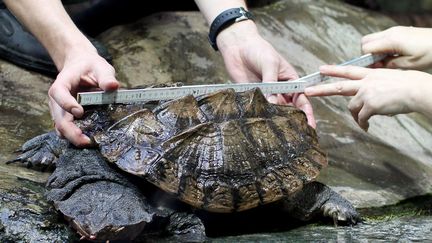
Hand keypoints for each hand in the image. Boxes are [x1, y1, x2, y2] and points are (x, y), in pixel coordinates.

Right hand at [49, 49, 118, 146]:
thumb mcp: (101, 67)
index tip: (79, 112)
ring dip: (73, 138)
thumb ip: (106, 76)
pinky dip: (76, 137)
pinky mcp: (66, 118)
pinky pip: (67, 130)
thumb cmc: (91, 67)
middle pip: (58, 117)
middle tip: (87, 141)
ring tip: (89, 143)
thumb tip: (113, 86)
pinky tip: (89, 140)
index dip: (66, 103)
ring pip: (61, 128)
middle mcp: (57, 99)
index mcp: (63, 83)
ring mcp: (60, 110)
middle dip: (71, 131)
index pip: (58, 93)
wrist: (82, 67)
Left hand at [217, 21, 315, 127]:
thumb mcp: (269, 63)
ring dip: (276, 121)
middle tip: (295, 136)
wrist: (237, 46)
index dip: (307, 114)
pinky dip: (260, 117)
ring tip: (278, 133)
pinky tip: (260, 124)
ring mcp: (266, 95)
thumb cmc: (258, 50)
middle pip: (289, 110)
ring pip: (274, 112)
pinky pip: (258, 109)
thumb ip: (271, 83)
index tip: (310, 126)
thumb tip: (272, 102)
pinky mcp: (252, 98)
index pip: (302, 100)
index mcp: (290, 81)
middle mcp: (280, 91)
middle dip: (293, 122)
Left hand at [304, 65, 431, 129]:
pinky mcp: (370, 105)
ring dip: (356, 116)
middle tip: (308, 91)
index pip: (348, 71)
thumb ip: (377, 86)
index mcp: (371, 74)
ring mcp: (367, 93)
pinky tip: (367, 127)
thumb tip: (373, 98)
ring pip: (352, 107)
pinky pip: (362, 118)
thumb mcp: (390, 79)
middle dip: (321, 89)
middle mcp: (366, 82)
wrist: (417, 90)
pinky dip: (363, 124)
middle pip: (339, 86)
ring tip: (363, 122)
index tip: (321, 69)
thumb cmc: (410, 86)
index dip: (334, 70)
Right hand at [363, 26, 431, 69]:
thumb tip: (376, 66)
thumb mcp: (409, 64)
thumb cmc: (431, 53)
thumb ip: (389, 65)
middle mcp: (391, 32)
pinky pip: (382, 37)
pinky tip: (392, 55)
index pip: (366, 48)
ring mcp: (395, 30)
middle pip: (366, 40)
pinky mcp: (399, 31)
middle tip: (376, 63)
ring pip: (373, 38)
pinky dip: (381, 46)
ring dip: (374, 50)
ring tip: (385, 60)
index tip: (372, 68)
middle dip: (367, 53)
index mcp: (392, 40)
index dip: (366, 59)